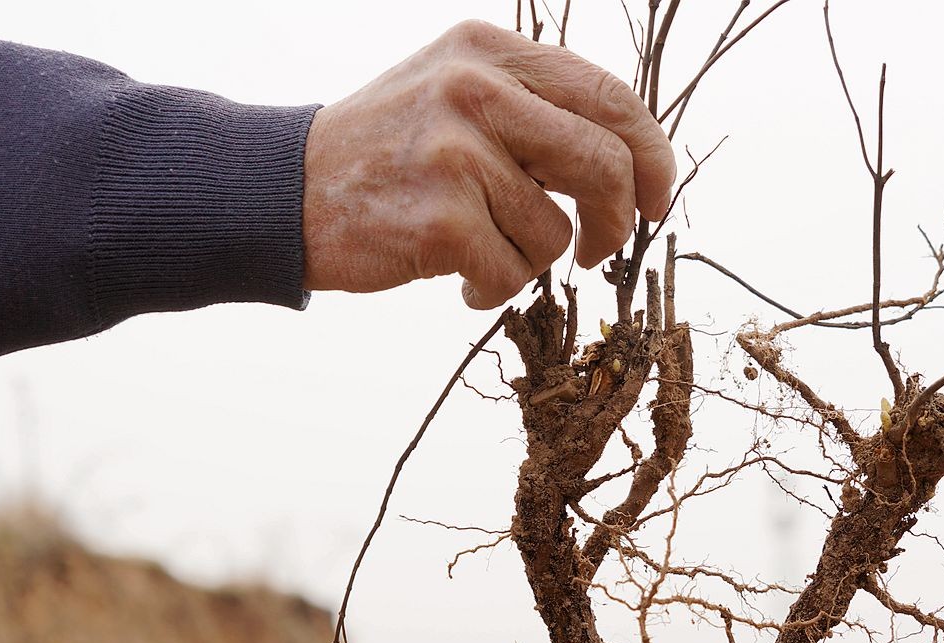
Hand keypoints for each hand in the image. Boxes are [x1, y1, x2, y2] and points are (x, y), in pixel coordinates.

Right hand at [300, 20, 676, 308]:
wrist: (284, 189)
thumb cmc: (389, 151)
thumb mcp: (457, 91)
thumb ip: (535, 108)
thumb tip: (633, 163)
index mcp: (490, 51)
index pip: (610, 97)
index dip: (652, 156)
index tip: (659, 199)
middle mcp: (476, 91)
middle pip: (604, 165)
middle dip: (617, 220)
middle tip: (598, 248)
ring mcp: (457, 155)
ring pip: (555, 234)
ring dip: (530, 261)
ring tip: (483, 250)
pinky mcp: (441, 221)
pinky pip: (512, 275)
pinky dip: (494, 290)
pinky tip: (458, 277)